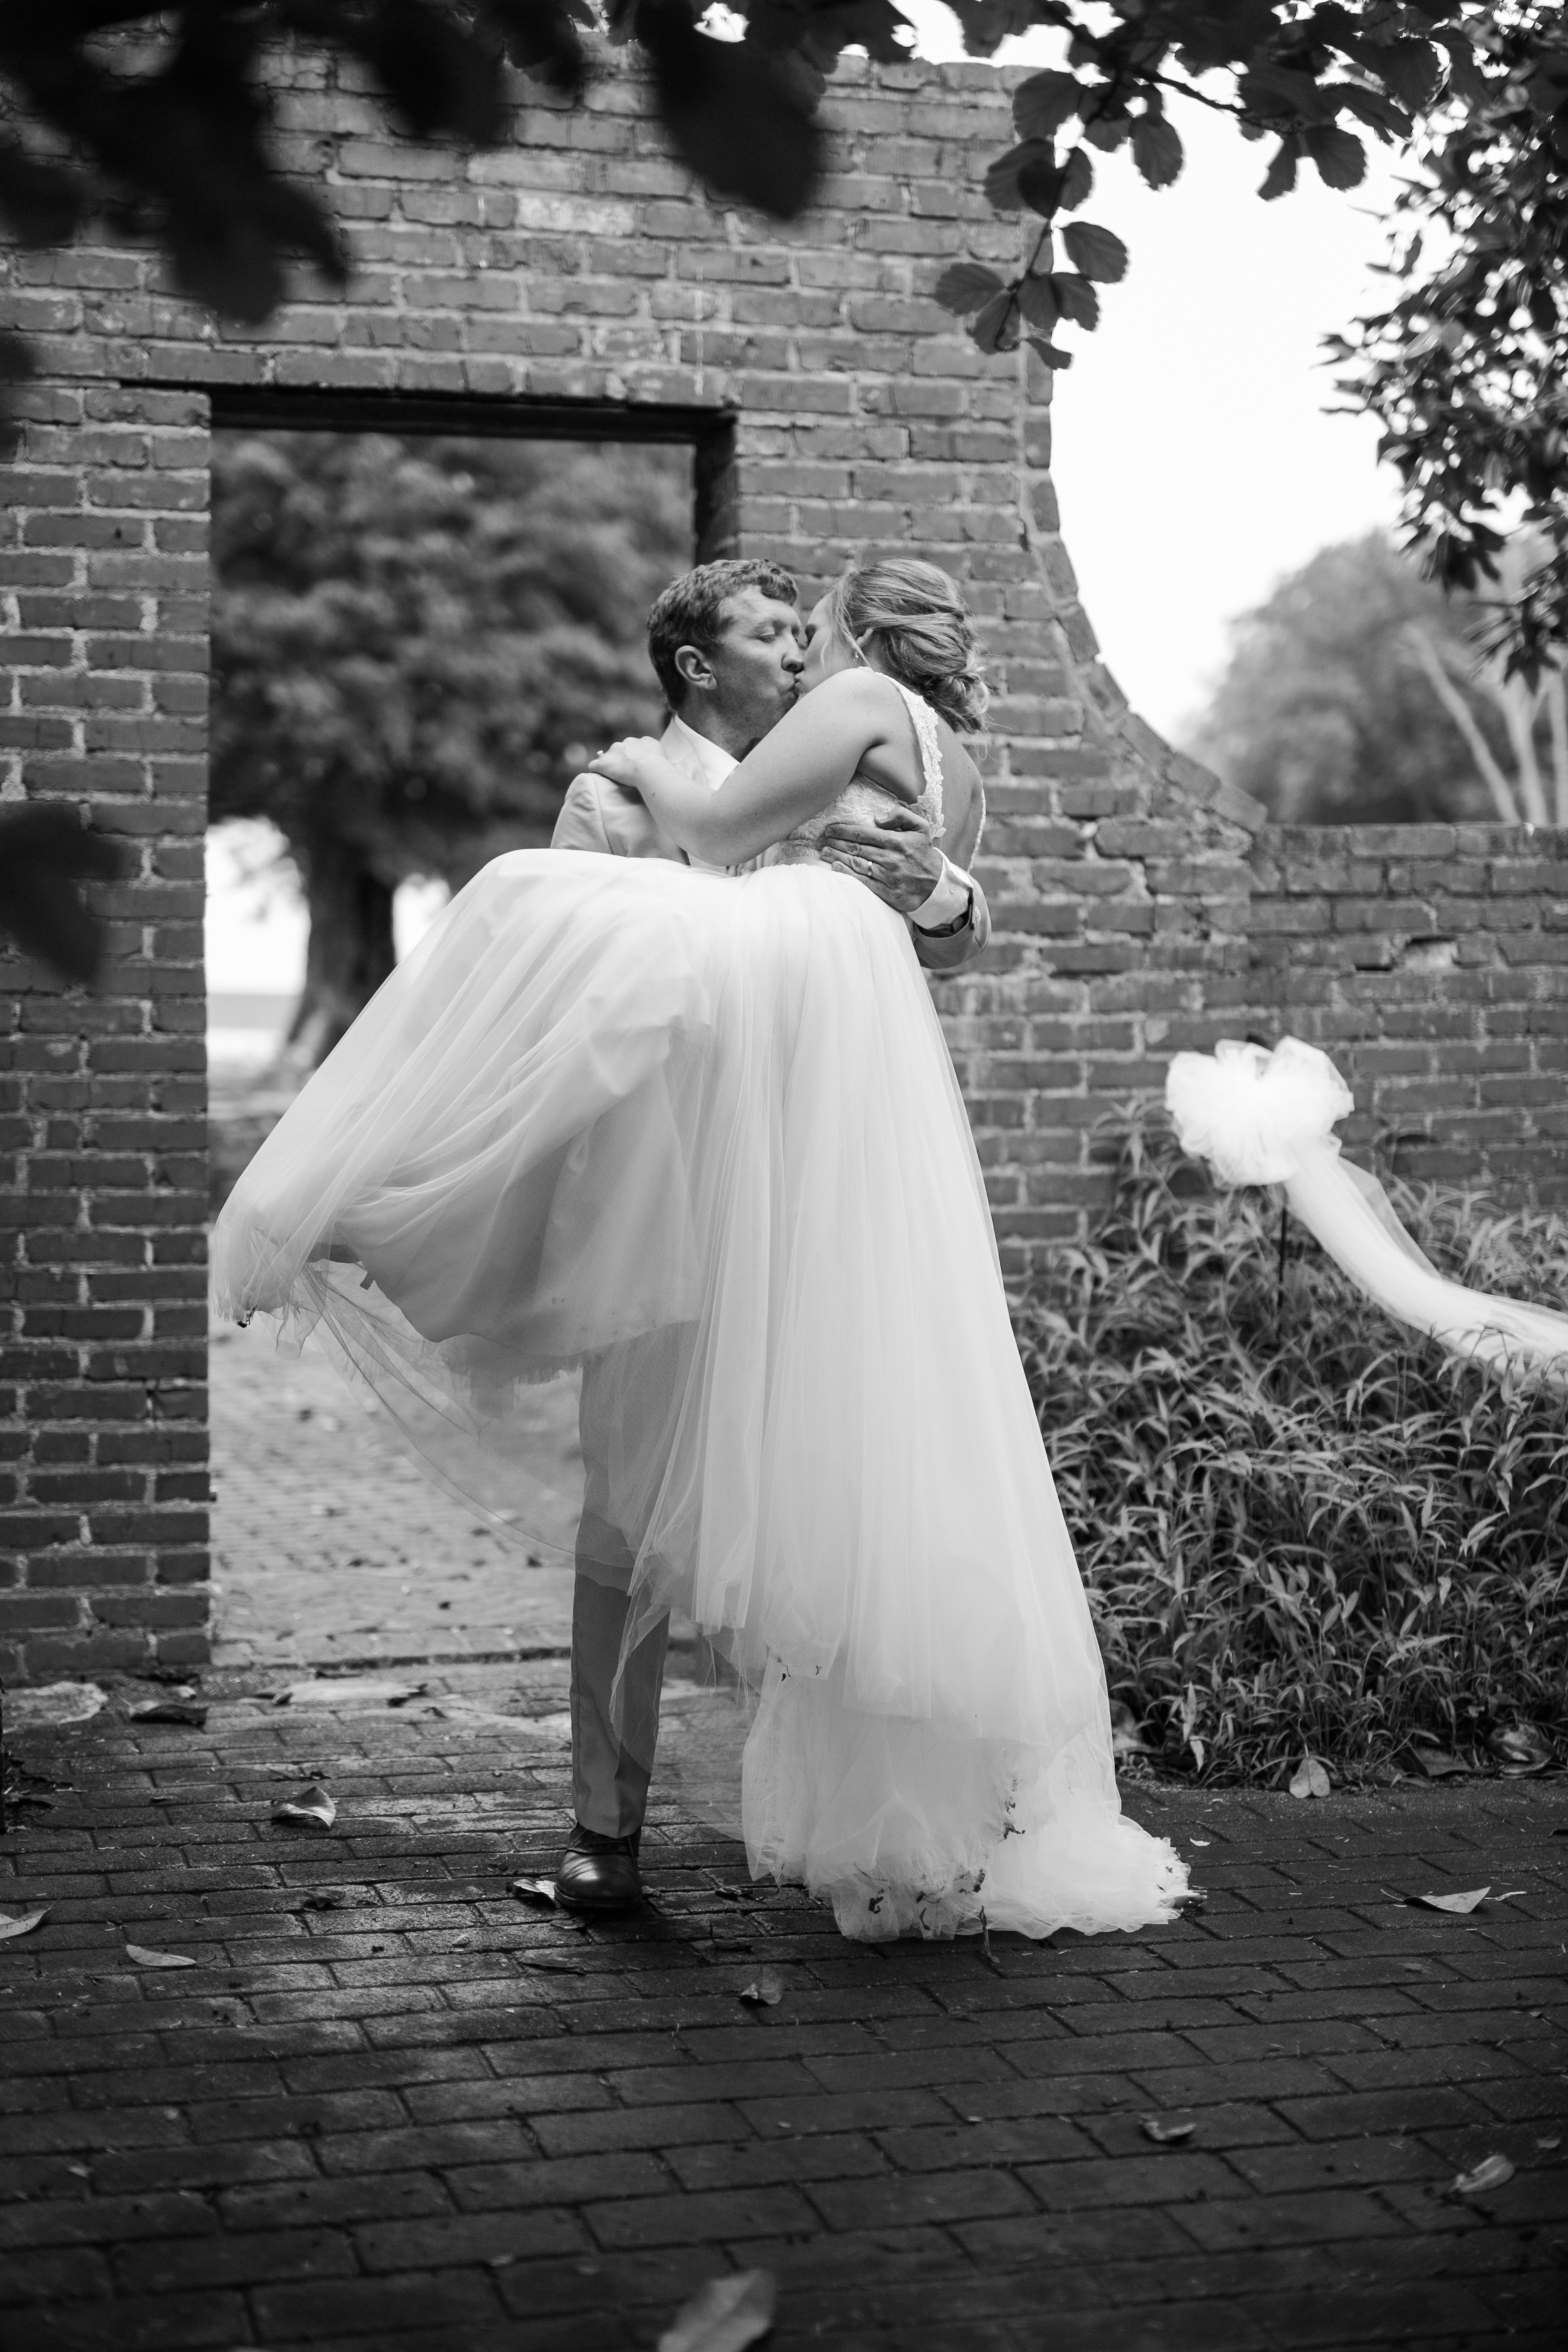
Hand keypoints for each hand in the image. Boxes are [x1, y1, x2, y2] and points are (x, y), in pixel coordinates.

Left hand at [588, 736, 664, 793]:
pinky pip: (595, 766)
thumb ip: (669, 765)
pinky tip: (597, 779)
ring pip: (608, 757)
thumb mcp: (671, 764)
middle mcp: (629, 742)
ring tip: (612, 778)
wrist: (649, 770)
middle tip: (626, 774)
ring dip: (610, 765)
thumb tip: (675, 769)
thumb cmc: (663, 772)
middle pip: (621, 749)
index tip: (638, 766)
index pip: (638, 746)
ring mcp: (615, 751)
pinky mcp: (603, 763)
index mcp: (646, 742)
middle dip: (622, 760)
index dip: (636, 756)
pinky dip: (596, 772)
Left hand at [816, 807, 943, 915]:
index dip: (844, 830)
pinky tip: (836, 868)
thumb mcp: (921, 827)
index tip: (831, 828)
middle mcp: (890, 858)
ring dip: (838, 857)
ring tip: (825, 852)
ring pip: (857, 864)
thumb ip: (901, 815)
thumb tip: (877, 818)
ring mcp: (888, 876)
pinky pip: (863, 882)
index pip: (864, 833)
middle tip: (822, 839)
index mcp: (896, 841)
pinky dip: (848, 874)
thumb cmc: (924, 854)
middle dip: (836, 843)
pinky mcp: (887, 892)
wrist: (937, 885)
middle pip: (856, 848)